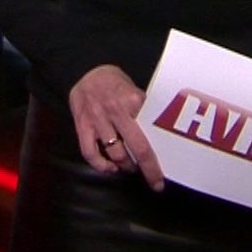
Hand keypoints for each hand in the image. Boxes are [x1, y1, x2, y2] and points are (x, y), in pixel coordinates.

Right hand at [68, 64, 163, 189]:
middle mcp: (116, 111)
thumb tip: (157, 134)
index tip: (169, 166)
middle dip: (149, 170)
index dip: (163, 151)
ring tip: (131, 168)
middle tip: (156, 182)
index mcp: (133, 100)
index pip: (153, 131)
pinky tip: (110, 168)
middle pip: (138, 148)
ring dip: (126, 166)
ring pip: (116, 153)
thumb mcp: (133, 89)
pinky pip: (90, 152)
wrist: (83, 69)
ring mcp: (98, 119)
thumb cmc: (113, 82)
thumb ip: (143, 110)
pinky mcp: (82, 125)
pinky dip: (101, 165)